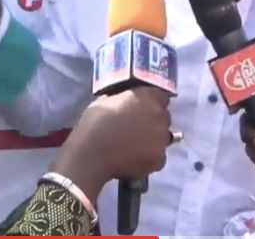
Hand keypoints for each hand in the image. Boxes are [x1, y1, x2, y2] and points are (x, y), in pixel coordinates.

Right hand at [50, 87, 171, 200]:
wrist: (91, 156)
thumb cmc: (94, 125)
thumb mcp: (105, 101)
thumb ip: (123, 99)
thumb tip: (125, 101)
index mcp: (148, 97)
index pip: (160, 96)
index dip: (151, 102)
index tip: (141, 107)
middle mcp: (160, 115)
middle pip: (163, 116)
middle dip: (152, 120)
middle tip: (135, 127)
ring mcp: (162, 138)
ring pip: (162, 137)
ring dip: (152, 139)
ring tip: (134, 145)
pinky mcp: (160, 159)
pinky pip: (158, 156)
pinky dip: (149, 157)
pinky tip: (134, 159)